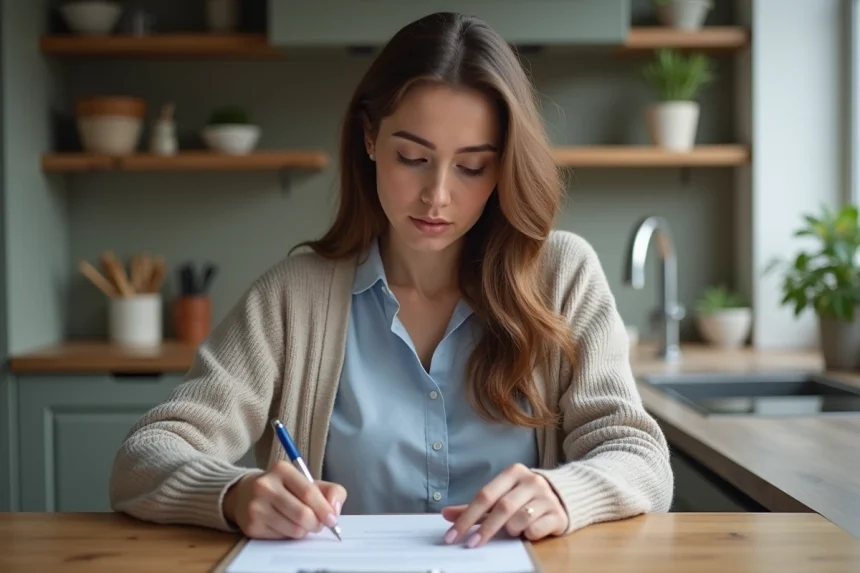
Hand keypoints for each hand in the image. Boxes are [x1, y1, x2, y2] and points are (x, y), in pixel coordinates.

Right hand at [223, 461, 345, 539]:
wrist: (245, 494)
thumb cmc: (285, 489)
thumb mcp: (307, 481)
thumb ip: (330, 491)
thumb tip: (335, 509)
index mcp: (282, 470)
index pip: (308, 492)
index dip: (324, 509)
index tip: (332, 519)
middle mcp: (265, 486)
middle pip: (302, 514)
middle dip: (316, 523)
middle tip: (318, 525)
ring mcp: (256, 507)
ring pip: (294, 529)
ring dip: (304, 531)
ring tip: (302, 524)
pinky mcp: (251, 526)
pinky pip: (281, 538)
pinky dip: (290, 536)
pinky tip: (286, 526)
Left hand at [441, 463, 567, 547]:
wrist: (562, 496)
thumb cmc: (523, 497)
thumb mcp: (499, 496)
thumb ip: (475, 506)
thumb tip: (446, 514)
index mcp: (513, 472)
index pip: (485, 495)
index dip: (467, 517)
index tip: (453, 535)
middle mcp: (531, 481)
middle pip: (502, 507)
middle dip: (484, 528)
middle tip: (471, 544)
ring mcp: (546, 497)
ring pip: (520, 518)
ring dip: (510, 530)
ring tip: (511, 530)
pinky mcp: (558, 514)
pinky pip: (537, 529)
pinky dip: (528, 534)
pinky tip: (528, 532)